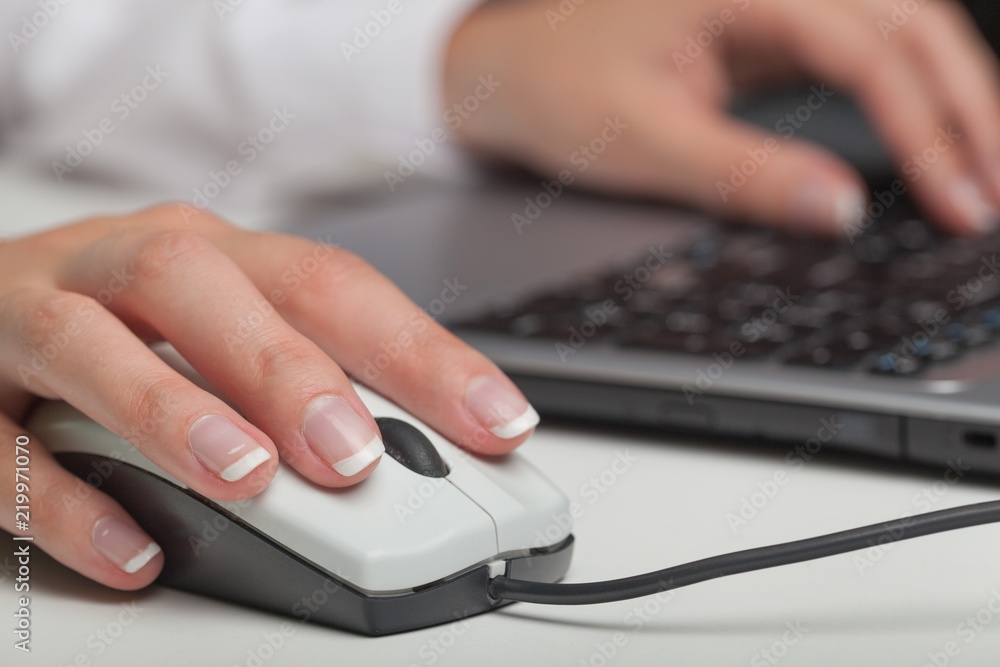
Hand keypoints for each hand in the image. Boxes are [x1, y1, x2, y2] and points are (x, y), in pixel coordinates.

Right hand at [0, 206, 537, 588]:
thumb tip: (427, 451)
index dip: (419, 350)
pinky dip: (66, 502)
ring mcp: (31, 320)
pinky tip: (133, 548)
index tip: (495, 422)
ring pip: (91, 341)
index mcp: (212, 257)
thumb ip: (307, 381)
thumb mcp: (219, 332)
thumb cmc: (117, 323)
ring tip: (246, 477)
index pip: (330, 286)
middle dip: (289, 369)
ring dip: (175, 409)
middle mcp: (123, 270)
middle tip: (355, 454)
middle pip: (208, 287)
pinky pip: (1, 445)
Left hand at [445, 0, 999, 235]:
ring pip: (900, 31)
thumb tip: (843, 211)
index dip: (927, 128)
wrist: (512, 69)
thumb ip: (745, 176)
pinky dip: (906, 98)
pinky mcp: (772, 28)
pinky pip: (863, 51)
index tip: (958, 203)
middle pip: (911, 24)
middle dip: (969, 109)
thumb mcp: (644, 142)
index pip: (867, 49)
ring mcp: (776, 0)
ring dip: (950, 99)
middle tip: (992, 198)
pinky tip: (930, 141)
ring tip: (983, 176)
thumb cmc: (558, 90)